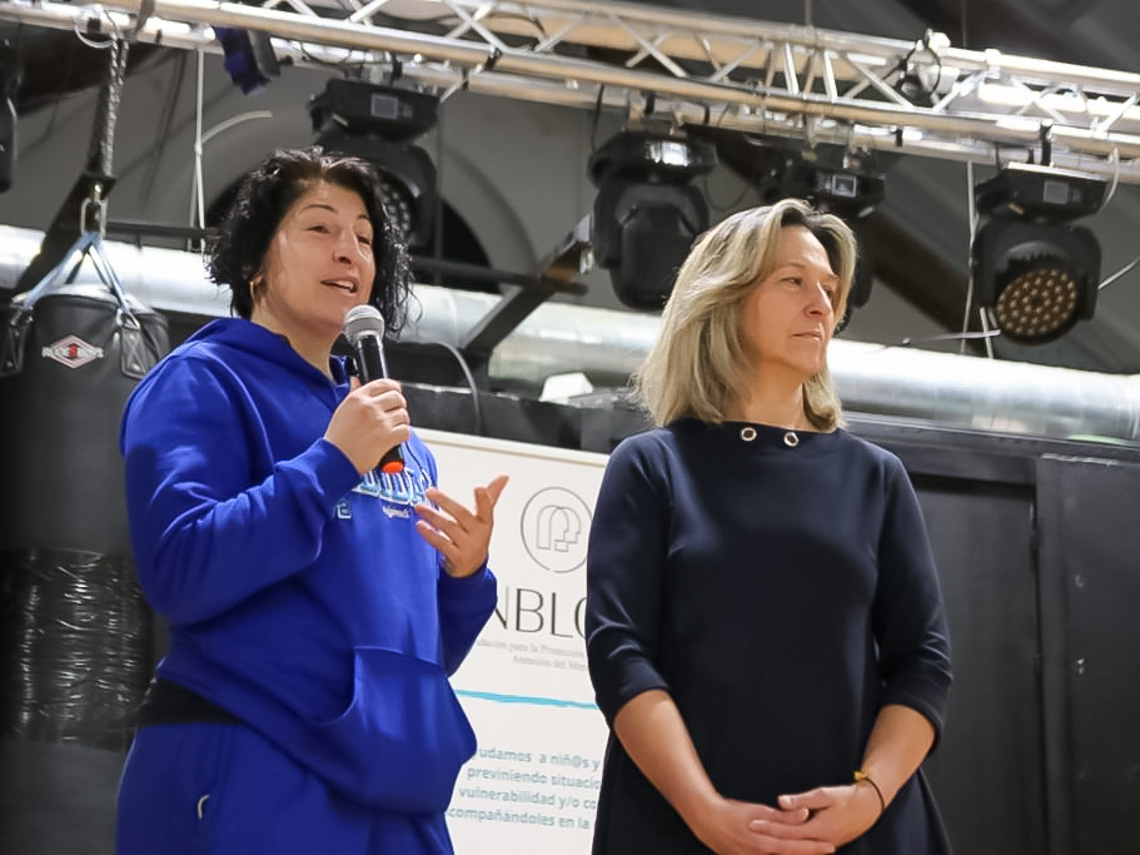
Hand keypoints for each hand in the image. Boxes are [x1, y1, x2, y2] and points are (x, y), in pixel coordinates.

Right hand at [324, 377, 408, 474]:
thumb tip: (356, 381)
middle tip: (395, 411)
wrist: (335, 460)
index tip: (396, 391)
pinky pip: (406, 431)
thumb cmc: (337, 439)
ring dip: (402, 421)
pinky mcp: (388, 438)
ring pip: (403, 414)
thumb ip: (353, 394)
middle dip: (399, 404)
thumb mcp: (342, 410)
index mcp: (358, 398)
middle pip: (397, 397)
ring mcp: (380, 422)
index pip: (384, 383)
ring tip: (394, 427)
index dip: (394, 387)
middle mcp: (370, 407)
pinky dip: (403, 435)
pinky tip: (396, 437)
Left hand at [415, 475, 508, 577]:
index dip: (484, 499)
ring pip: (449, 528)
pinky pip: (441, 544)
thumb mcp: (485, 518)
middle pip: (462, 514)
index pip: (487, 508)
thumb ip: (491, 496)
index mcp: (486, 522)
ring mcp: (468, 547)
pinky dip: (430, 534)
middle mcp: (478, 534)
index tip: (478, 488)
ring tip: (420, 508)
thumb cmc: (475, 537)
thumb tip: (504, 476)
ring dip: (433, 516)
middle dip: (445, 502)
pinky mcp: (456, 557)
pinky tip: (421, 526)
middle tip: (430, 492)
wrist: (472, 568)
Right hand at [688, 796, 835, 854]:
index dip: (814, 848)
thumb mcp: (759, 811)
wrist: (706, 821)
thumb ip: (783, 816)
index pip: (796, 847)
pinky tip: (785, 852)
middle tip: (826, 850)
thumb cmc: (733, 813)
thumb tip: (805, 814)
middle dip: (808, 854)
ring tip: (809, 852)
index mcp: (765, 844)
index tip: (830, 847)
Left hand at [749, 785, 878, 848]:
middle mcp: (820, 842)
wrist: (869, 808)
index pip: (787, 831)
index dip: (769, 827)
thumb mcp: (824, 795)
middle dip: (768, 838)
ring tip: (757, 842)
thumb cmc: (847, 798)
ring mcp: (824, 845)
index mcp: (818, 830)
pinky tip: (778, 846)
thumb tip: (781, 801)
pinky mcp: (824, 844)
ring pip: (796, 850)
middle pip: (788, 844)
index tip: (751, 823)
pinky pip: (803, 849)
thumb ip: (802, 800)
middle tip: (748, 833)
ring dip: (778, 846)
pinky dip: (790, 848)